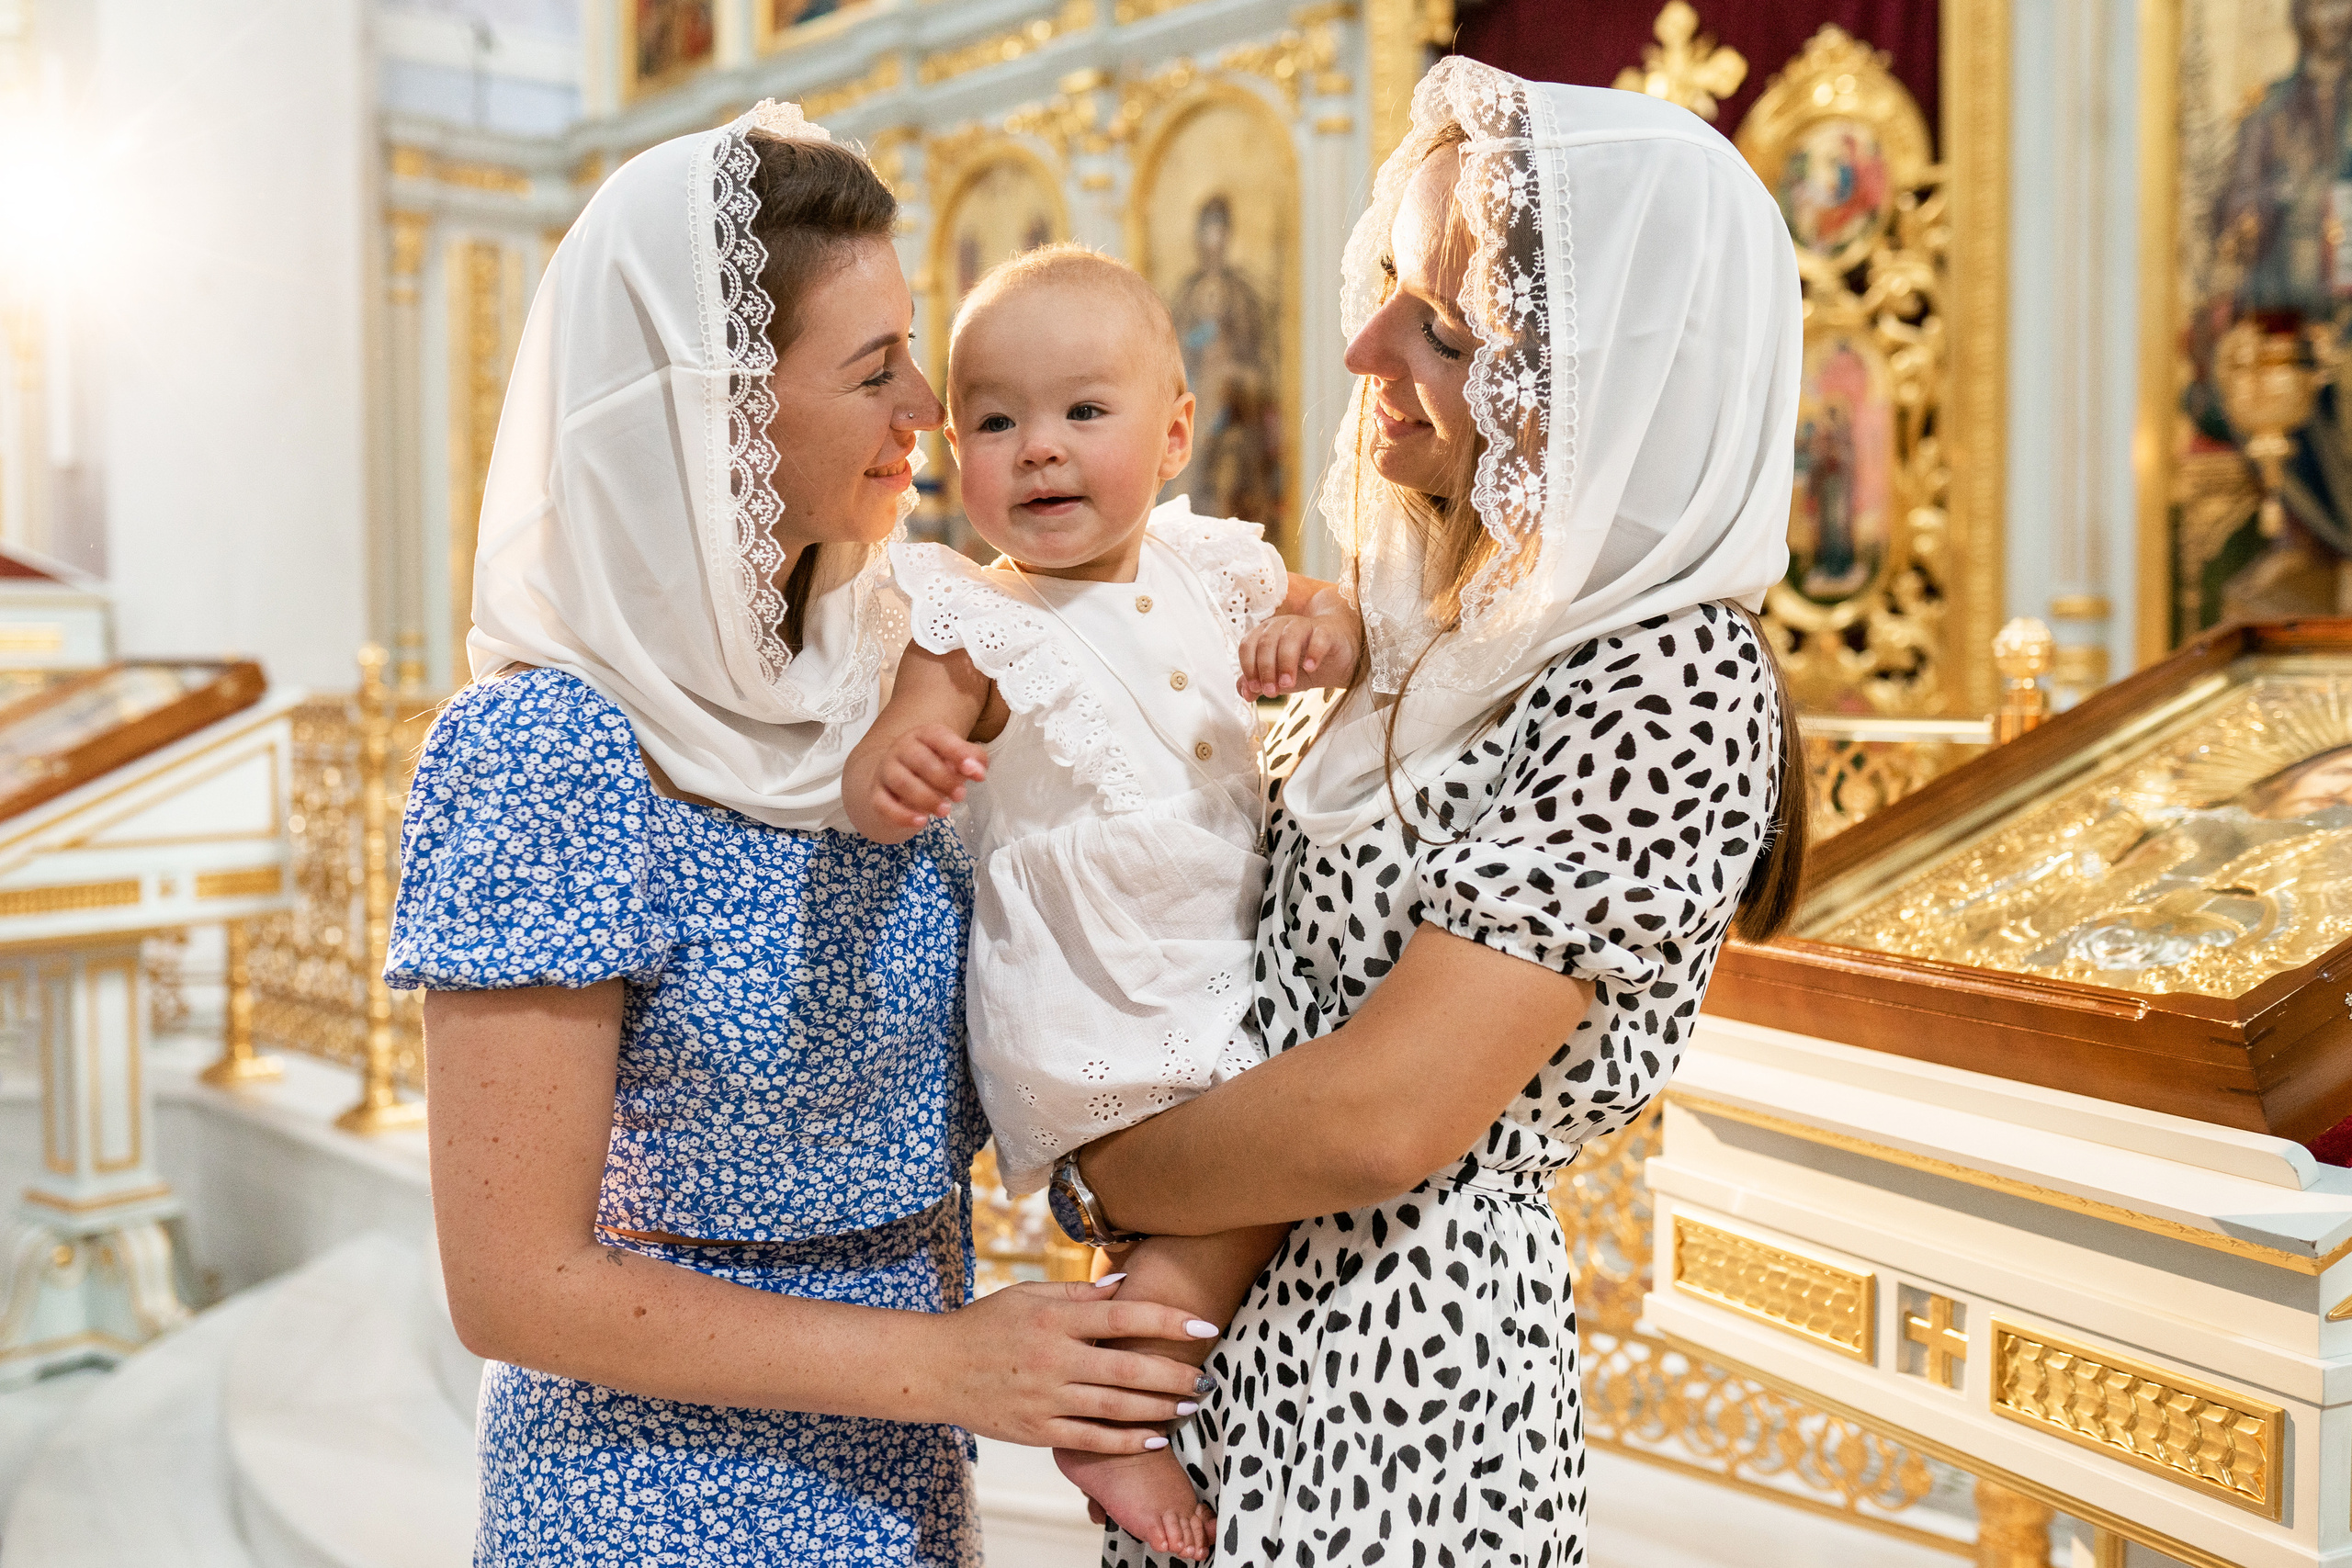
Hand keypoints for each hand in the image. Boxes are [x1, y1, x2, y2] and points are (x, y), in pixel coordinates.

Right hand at [869, 724, 985, 831]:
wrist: (897, 782)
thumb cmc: (933, 767)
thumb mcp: (954, 759)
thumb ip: (971, 760)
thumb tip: (979, 772)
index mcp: (924, 735)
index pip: (938, 736)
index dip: (957, 752)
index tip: (973, 771)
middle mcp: (901, 749)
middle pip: (919, 760)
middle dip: (943, 779)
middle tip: (961, 796)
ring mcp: (886, 771)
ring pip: (901, 782)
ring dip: (925, 798)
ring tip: (945, 811)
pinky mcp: (876, 794)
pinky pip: (883, 804)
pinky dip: (901, 815)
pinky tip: (921, 822)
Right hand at [925, 1278, 1220, 1451]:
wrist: (935, 1368)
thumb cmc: (986, 1324)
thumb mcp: (1028, 1295)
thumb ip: (1078, 1294)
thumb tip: (1126, 1286)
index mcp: (1054, 1319)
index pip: (1122, 1317)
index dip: (1167, 1322)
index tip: (1204, 1326)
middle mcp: (1053, 1358)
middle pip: (1127, 1369)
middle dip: (1175, 1375)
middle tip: (1208, 1379)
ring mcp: (1045, 1398)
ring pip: (1115, 1408)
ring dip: (1160, 1409)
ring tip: (1191, 1406)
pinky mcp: (1037, 1431)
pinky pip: (1090, 1439)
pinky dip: (1126, 1441)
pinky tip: (1154, 1438)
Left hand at [1237, 609, 1359, 698]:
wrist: (1336, 658)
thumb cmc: (1302, 664)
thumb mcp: (1277, 678)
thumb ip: (1258, 684)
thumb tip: (1245, 693)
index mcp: (1264, 634)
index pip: (1247, 645)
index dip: (1248, 667)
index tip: (1256, 689)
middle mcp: (1282, 626)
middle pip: (1266, 642)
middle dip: (1266, 669)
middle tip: (1271, 692)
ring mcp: (1305, 626)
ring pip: (1289, 637)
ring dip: (1285, 662)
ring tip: (1288, 685)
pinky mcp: (1327, 631)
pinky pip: (1318, 637)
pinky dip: (1313, 652)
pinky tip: (1310, 668)